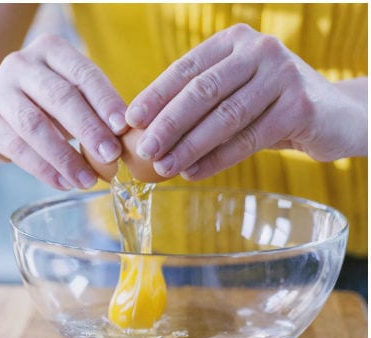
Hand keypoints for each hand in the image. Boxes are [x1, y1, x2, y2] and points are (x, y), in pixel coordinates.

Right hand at [0, 34, 126, 189]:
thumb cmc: (40, 107)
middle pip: (59, 97)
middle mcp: (20, 64)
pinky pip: (17, 148)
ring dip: (65, 156)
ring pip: (35, 125)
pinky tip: (63, 183)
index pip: (82, 73)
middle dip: (88, 129)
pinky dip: (43, 169)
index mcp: (49, 49)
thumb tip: (122, 140)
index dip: (105, 101)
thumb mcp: (65, 99)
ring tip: (87, 180)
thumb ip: (90, 110)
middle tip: (110, 157)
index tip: (123, 128)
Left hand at [125, 23, 367, 179]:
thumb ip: (196, 104)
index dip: (156, 94)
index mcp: (236, 41)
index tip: (129, 120)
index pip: (187, 68)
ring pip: (224, 117)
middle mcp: (261, 50)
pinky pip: (248, 139)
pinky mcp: (299, 107)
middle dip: (168, 123)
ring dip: (189, 146)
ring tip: (163, 168)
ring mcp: (283, 75)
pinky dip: (217, 159)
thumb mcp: (232, 94)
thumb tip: (139, 131)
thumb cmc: (267, 107)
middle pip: (203, 91)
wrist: (331, 116)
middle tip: (144, 149)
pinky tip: (193, 173)